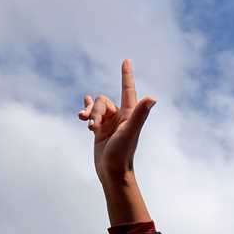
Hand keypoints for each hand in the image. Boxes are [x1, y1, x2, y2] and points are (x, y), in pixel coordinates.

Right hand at [78, 59, 157, 186]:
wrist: (113, 173)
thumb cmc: (122, 154)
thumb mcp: (130, 132)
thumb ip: (140, 114)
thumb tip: (152, 98)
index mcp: (130, 114)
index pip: (127, 90)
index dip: (126, 75)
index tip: (126, 61)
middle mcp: (121, 117)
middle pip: (102, 101)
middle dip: (95, 111)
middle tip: (95, 127)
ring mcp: (110, 123)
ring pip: (95, 108)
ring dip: (89, 115)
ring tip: (89, 127)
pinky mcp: (100, 131)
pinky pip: (92, 115)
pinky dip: (86, 113)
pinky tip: (81, 115)